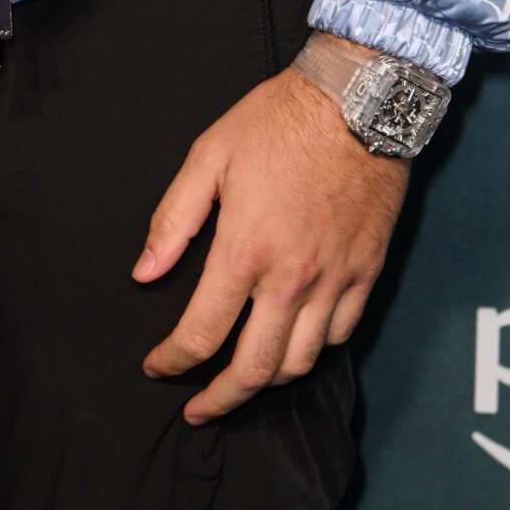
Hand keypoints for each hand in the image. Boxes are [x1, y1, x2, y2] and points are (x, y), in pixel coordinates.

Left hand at [133, 42, 409, 423]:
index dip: (172, 361)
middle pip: (253, 370)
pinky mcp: (366, 273)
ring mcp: (334, 280)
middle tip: (197, 409)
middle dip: (219, 400)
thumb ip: (174, 219)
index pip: (201, 334)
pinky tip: (294, 342)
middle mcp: (290, 279)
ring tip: (244, 379)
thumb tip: (144, 273)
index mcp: (244, 251)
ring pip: (299, 363)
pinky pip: (340, 336)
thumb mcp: (209, 155)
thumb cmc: (277, 121)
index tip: (157, 367)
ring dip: (266, 382)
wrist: (357, 99)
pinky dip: (314, 351)